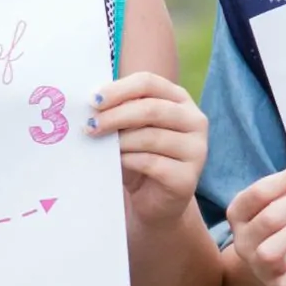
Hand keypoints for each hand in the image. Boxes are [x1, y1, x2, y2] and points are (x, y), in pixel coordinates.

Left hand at [91, 72, 207, 233]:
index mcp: (179, 100)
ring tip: (100, 146)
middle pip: (151, 108)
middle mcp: (194, 121)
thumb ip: (118, 113)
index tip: (93, 100)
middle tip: (90, 126)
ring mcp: (195, 149)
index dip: (119, 90)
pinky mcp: (187, 177)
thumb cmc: (139, 160)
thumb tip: (91, 104)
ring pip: (151, 137)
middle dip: (115, 116)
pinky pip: (152, 163)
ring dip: (120, 141)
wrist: (155, 203)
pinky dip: (129, 161)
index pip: (149, 83)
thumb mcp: (129, 131)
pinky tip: (116, 163)